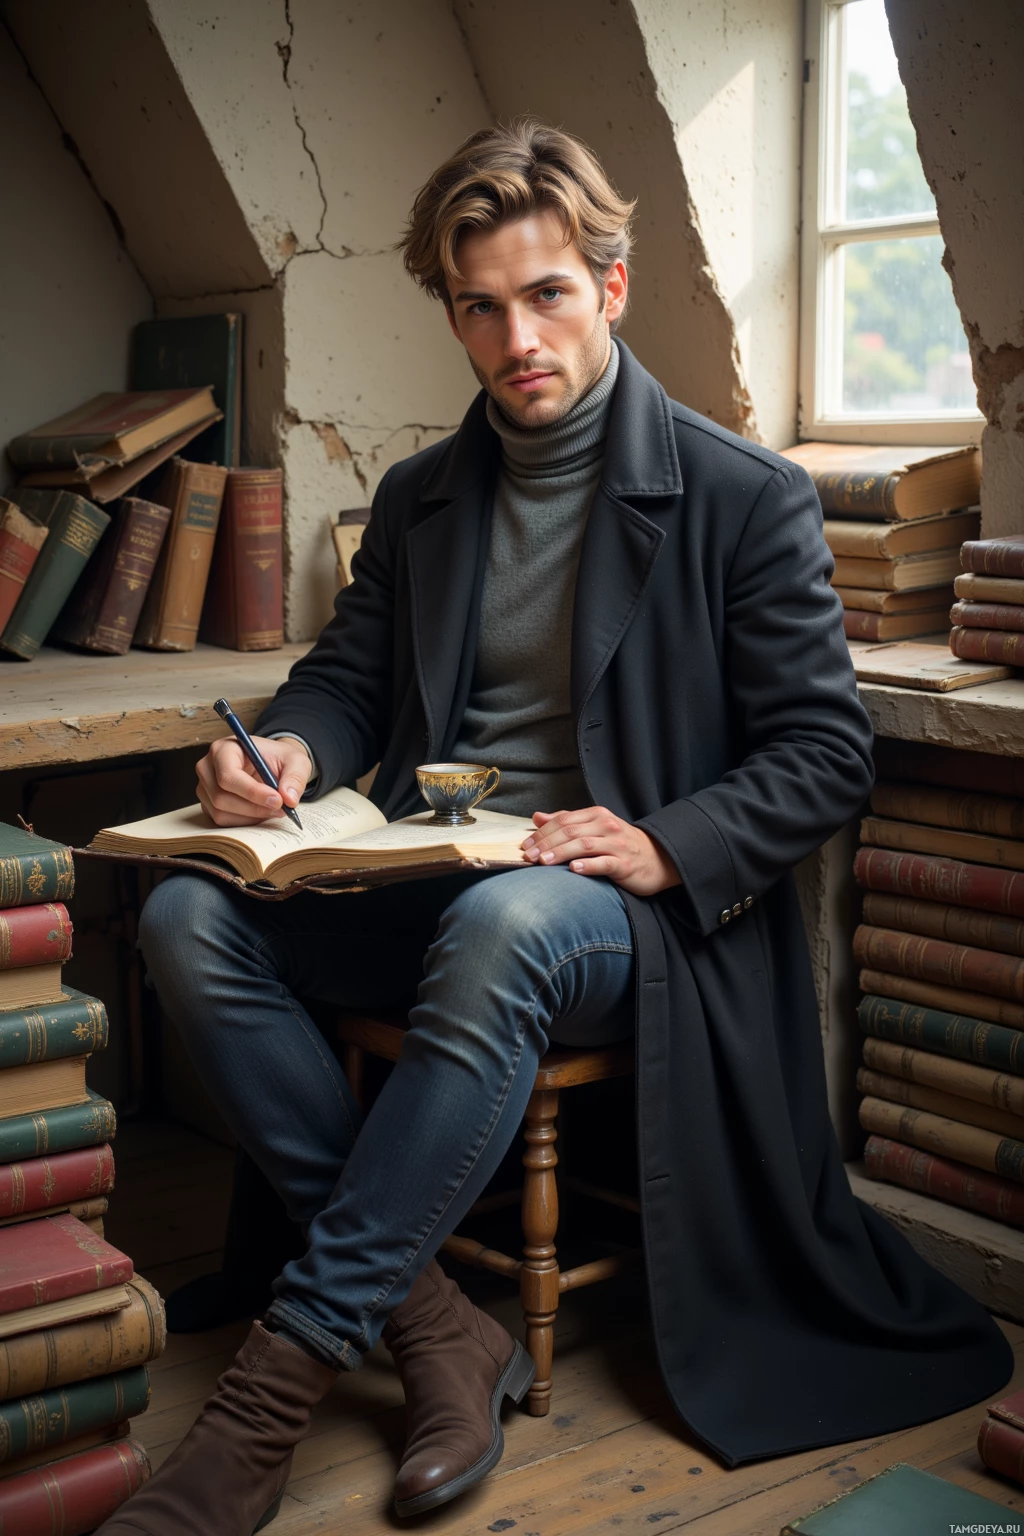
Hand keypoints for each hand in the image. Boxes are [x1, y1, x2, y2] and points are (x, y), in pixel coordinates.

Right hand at [196, 735, 311, 826]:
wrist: (270, 765)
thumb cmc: (279, 759)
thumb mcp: (296, 761)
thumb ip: (295, 777)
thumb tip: (289, 799)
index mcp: (223, 749)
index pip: (228, 775)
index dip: (252, 792)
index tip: (277, 800)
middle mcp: (207, 767)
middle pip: (221, 797)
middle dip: (254, 808)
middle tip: (280, 808)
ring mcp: (205, 787)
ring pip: (220, 812)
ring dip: (250, 817)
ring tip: (273, 810)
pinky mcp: (208, 803)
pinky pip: (222, 821)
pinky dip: (244, 822)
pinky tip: (261, 813)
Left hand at [521, 807, 681, 896]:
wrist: (657, 858)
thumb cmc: (619, 844)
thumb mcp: (594, 828)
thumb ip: (566, 822)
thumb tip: (536, 817)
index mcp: (596, 815)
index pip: (563, 820)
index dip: (542, 832)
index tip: (525, 845)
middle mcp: (606, 826)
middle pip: (570, 831)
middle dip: (546, 843)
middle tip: (528, 856)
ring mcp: (617, 844)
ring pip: (584, 845)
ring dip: (561, 853)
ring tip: (543, 862)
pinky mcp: (625, 864)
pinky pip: (605, 863)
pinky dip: (589, 865)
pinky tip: (574, 869)